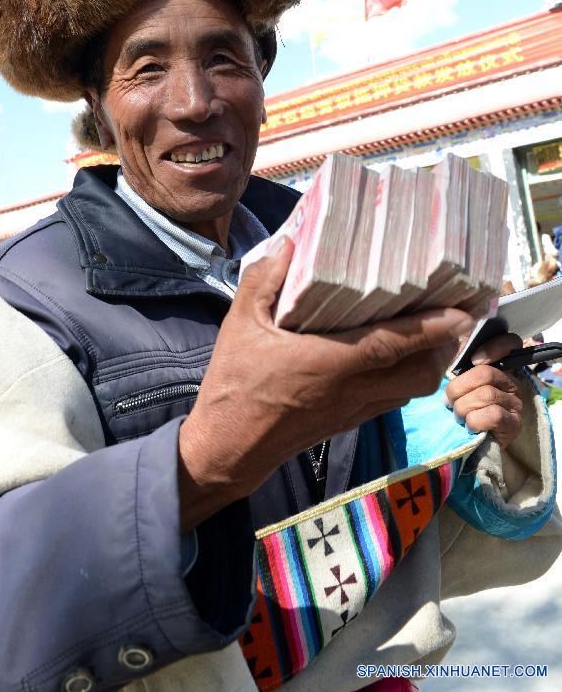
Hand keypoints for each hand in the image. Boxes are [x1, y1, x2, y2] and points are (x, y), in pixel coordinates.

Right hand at [178, 236, 473, 529]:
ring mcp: (352, 411)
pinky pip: (391, 401)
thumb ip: (263, 279)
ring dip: (430, 365)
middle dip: (445, 347)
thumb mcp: (239, 324)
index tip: (463, 311)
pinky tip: (396, 360)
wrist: (228, 449)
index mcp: (327, 363)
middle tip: (456, 316)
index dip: (430, 329)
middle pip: (418, 375)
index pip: (391, 345)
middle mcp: (349, 390)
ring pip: (410, 392)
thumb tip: (290, 242)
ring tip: (436, 335)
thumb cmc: (233, 384)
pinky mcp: (347, 423)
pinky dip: (406, 380)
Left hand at [444, 333, 523, 449]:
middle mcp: (512, 382)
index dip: (493, 347)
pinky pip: (493, 415)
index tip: (473, 359)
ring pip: (486, 395)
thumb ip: (458, 363)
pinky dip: (474, 421)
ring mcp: (515, 403)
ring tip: (458, 416)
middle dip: (459, 388)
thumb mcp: (458, 383)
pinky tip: (469, 426)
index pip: (510, 343)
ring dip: (463, 407)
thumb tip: (449, 345)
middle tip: (449, 401)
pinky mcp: (514, 424)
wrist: (469, 443)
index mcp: (498, 366)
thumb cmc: (461, 408)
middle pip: (485, 373)